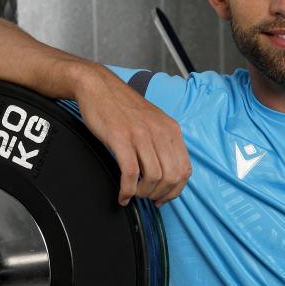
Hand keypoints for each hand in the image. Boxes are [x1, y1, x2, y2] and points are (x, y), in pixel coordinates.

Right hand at [75, 66, 191, 206]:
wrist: (99, 86)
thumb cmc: (123, 107)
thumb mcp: (153, 121)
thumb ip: (163, 143)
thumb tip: (166, 172)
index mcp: (171, 129)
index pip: (185, 169)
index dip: (176, 190)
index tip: (163, 198)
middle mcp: (160, 132)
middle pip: (172, 177)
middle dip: (160, 194)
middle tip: (147, 198)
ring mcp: (141, 135)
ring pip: (154, 177)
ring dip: (143, 193)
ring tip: (133, 194)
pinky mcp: (121, 138)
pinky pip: (130, 173)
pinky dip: (127, 190)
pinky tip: (122, 195)